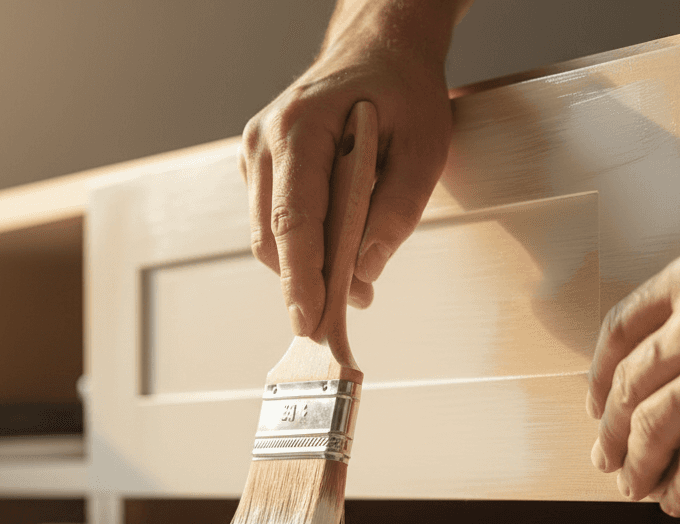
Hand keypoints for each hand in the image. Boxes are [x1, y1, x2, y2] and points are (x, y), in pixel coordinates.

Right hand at [239, 0, 468, 335]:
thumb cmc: (403, 89)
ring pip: (267, 236)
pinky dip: (301, 247)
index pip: (293, 218)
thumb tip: (366, 271)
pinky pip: (272, 222)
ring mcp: (255, 151)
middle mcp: (265, 139)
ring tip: (352, 289)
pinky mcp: (259, 165)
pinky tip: (336, 256)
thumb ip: (397, 209)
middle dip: (304, 285)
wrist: (380, 45)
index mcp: (301, 126)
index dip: (301, 277)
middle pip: (272, 237)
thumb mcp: (424, 146)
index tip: (309, 320)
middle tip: (341, 322)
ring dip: (305, 269)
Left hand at [586, 241, 679, 516]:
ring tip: (634, 484)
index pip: (619, 331)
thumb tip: (652, 358)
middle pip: (627, 386)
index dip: (598, 376)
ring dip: (637, 466)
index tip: (596, 403)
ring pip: (652, 429)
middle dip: (610, 431)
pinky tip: (678, 498)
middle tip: (606, 454)